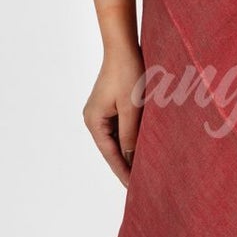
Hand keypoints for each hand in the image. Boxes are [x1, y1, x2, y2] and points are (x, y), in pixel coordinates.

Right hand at [83, 43, 145, 186]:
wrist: (123, 47)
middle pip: (111, 149)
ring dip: (129, 152)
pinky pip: (119, 128)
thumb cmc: (128, 74)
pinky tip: (142, 148)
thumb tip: (131, 158)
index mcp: (94, 121)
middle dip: (126, 165)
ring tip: (144, 171)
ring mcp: (100, 112)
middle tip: (141, 185)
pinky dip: (130, 138)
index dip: (123, 172)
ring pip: (116, 140)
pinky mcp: (109, 106)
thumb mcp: (131, 108)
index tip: (134, 189)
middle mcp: (93, 119)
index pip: (111, 154)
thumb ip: (130, 135)